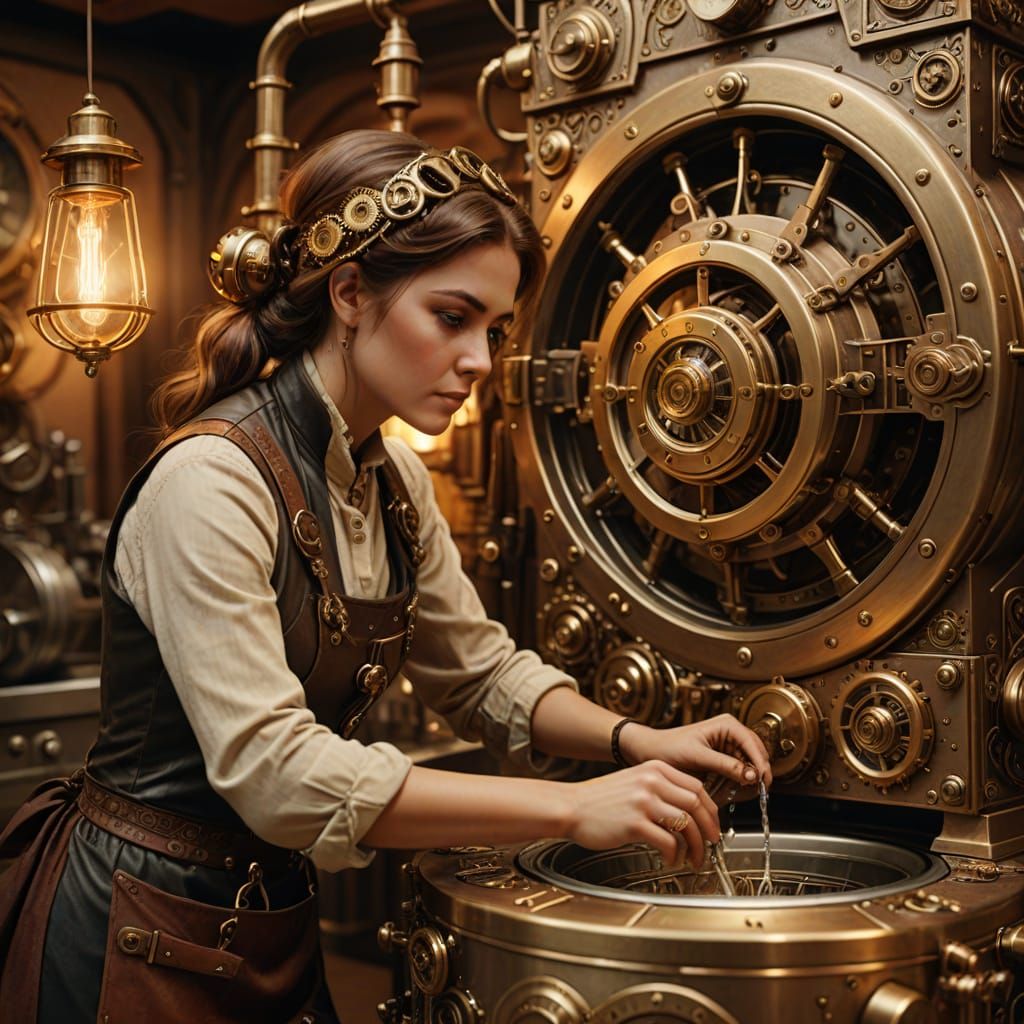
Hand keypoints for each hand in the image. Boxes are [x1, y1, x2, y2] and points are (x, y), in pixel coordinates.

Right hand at [563, 760, 719, 867]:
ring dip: (696, 847)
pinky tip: (671, 860)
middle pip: (697, 805)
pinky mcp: (635, 823)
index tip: (712, 826)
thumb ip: (660, 789)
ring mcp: (643, 801)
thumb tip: (689, 811)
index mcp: (655, 769)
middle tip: (711, 845)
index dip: (710, 810)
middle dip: (709, 830)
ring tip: (693, 859)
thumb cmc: (600, 800)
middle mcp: (652, 781)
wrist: (570, 806)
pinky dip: (675, 855)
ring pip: (687, 825)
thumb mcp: (634, 781)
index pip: (697, 787)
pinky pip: (669, 842)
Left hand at [618, 714, 772, 795]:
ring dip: (747, 779)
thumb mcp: (698, 757)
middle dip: (756, 773)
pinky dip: (739, 782)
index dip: (761, 764)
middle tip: (751, 791)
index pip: (753, 744)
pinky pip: (740, 772)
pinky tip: (730, 790)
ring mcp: (729, 746)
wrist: (651, 751)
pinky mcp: (725, 759)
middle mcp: (732, 733)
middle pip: (757, 755)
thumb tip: (752, 775)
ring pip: (751, 765)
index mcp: (727, 724)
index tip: (762, 783)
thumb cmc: (669, 748)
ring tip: (737, 791)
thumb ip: (726, 765)